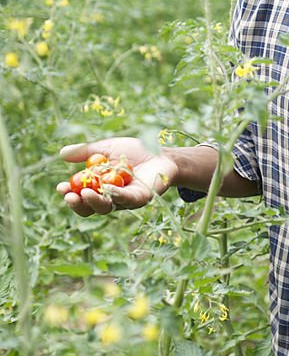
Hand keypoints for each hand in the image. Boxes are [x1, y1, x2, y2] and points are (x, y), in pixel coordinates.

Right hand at [56, 137, 177, 216]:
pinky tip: (107, 189)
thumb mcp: (106, 148)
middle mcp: (111, 198)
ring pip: (106, 207)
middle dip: (78, 203)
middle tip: (69, 196)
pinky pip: (126, 199)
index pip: (81, 197)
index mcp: (99, 188)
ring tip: (84, 193)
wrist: (160, 152)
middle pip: (91, 207)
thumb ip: (86, 151)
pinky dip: (116, 194)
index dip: (70, 194)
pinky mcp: (140, 199)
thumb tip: (62, 154)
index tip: (61, 188)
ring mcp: (125, 201)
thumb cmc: (133, 151)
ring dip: (94, 202)